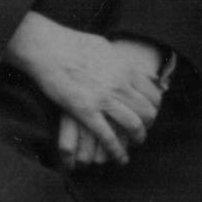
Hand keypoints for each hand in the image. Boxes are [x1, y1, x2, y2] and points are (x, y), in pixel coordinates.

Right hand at [7, 13, 164, 162]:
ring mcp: (104, 99)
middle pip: (147, 111)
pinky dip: (117, 150)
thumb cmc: (71, 44)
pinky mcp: (85, 111)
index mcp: (126, 68)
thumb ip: (118, 61)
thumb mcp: (105, 47)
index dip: (154, 107)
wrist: (47, 46)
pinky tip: (120, 158)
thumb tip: (128, 66)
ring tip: (135, 144)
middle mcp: (120, 84)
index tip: (150, 113)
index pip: (153, 93)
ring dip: (137, 138)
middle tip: (144, 130)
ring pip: (133, 125)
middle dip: (149, 125)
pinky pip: (108, 136)